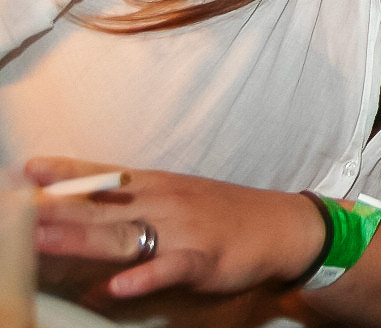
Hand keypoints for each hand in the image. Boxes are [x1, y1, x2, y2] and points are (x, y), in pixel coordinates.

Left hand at [28, 156, 324, 300]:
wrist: (282, 225)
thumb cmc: (223, 214)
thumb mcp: (176, 199)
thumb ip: (129, 209)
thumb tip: (80, 218)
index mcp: (156, 186)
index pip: (103, 177)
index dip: (66, 174)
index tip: (30, 169)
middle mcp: (164, 202)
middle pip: (101, 208)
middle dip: (57, 211)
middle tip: (18, 212)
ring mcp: (184, 230)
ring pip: (125, 235)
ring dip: (83, 238)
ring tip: (45, 242)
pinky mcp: (204, 259)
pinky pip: (171, 267)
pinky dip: (145, 276)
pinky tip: (119, 285)